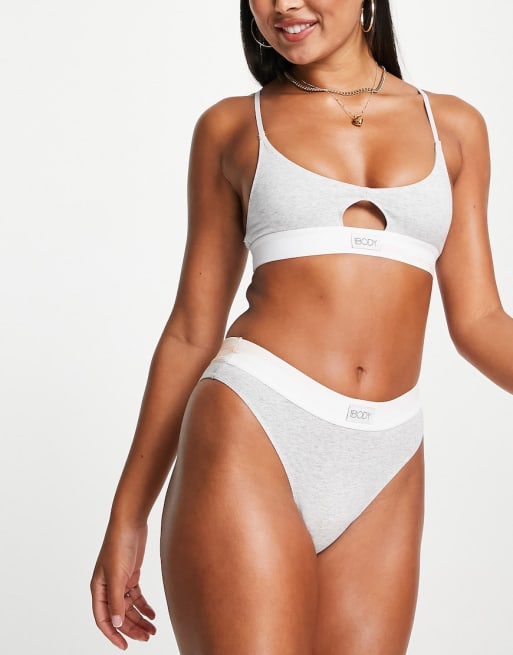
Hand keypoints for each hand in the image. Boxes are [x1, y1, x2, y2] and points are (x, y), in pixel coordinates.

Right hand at [91, 523, 156, 649]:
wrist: (130, 522)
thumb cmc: (119, 545)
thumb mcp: (118, 575)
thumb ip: (117, 601)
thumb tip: (117, 625)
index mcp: (98, 589)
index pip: (103, 619)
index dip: (113, 634)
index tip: (125, 646)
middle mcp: (107, 587)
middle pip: (119, 615)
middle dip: (132, 629)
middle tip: (147, 638)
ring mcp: (120, 581)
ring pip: (129, 607)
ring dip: (140, 619)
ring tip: (153, 630)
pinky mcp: (131, 574)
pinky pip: (137, 596)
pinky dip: (144, 606)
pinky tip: (153, 614)